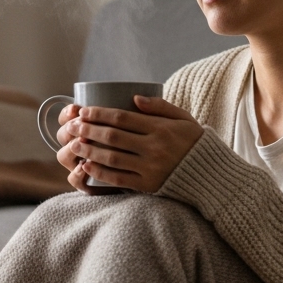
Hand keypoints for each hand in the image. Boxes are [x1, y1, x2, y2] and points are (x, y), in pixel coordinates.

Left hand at [54, 96, 203, 193]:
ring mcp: (149, 168)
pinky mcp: (147, 185)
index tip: (84, 111)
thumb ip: (159, 106)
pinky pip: (118, 179)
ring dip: (89, 151)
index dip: (99, 114)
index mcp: (160, 128)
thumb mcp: (183, 118)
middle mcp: (154, 148)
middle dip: (89, 130)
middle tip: (73, 126)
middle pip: (113, 137)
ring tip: (74, 145)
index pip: (123, 118)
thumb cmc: (193, 142)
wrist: (210, 174)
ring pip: (112, 158)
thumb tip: (133, 97)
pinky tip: (86, 166)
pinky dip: (100, 173)